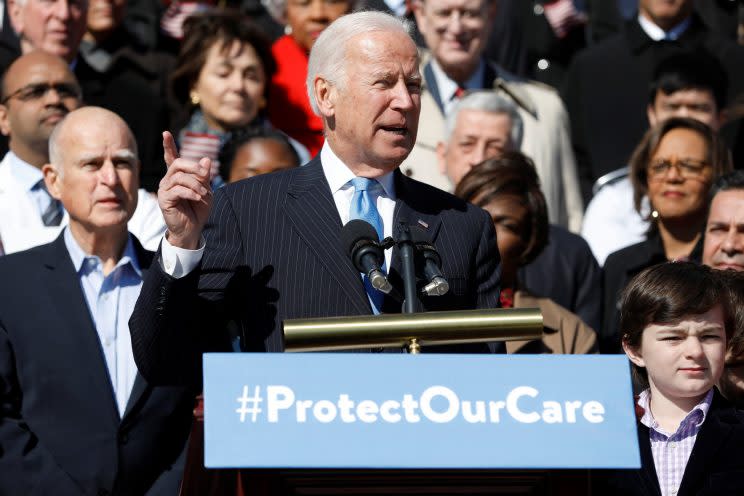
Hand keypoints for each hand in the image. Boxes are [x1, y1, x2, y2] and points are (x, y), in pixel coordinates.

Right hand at [158, 131, 212, 248]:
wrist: (193, 229)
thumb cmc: (198, 209)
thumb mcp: (206, 190)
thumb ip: (204, 176)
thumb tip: (206, 159)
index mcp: (178, 176)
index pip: (171, 157)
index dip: (168, 145)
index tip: (165, 133)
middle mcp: (169, 180)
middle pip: (178, 163)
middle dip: (194, 167)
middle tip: (205, 176)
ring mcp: (165, 189)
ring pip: (179, 177)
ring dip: (195, 183)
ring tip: (203, 193)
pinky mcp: (164, 199)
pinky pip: (177, 190)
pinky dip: (190, 192)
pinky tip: (198, 197)